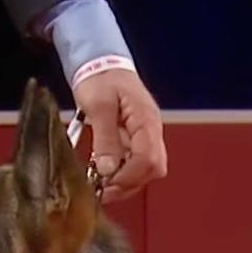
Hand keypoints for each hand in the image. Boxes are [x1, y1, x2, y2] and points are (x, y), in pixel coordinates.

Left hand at [74, 68, 166, 203]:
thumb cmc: (101, 78)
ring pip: (145, 170)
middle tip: (102, 189)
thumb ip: (105, 138)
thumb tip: (108, 169)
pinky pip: (135, 164)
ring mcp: (145, 136)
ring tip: (100, 186)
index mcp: (146, 121)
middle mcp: (152, 131)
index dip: (128, 176)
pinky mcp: (136, 139)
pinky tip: (103, 175)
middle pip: (152, 169)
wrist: (100, 62)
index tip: (104, 182)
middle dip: (128, 183)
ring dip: (124, 182)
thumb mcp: (99, 105)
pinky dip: (121, 174)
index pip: (149, 159)